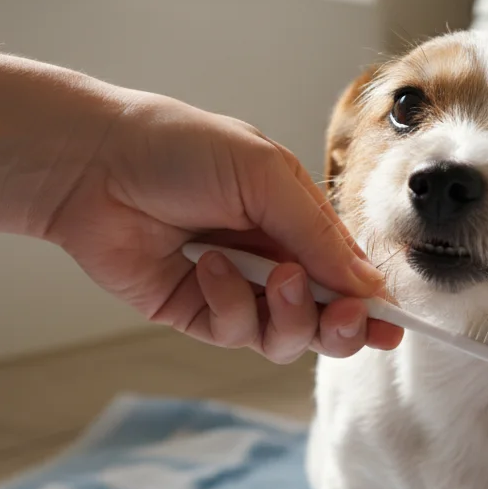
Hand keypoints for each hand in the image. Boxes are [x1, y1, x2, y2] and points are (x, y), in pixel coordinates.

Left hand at [42, 90, 402, 362]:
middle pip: (327, 320)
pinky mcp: (196, 314)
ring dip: (287, 314)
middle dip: (341, 325)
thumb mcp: (266, 178)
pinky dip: (228, 303)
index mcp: (298, 221)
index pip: (350, 274)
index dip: (373, 304)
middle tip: (340, 315)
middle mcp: (273, 260)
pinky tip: (205, 266)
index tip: (393, 326)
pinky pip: (235, 333)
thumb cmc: (180, 150)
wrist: (94, 164)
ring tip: (270, 277)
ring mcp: (236, 290)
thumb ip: (318, 235)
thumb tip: (368, 285)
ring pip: (286, 338)